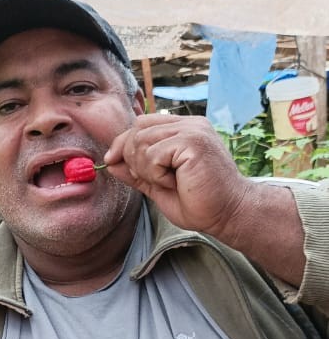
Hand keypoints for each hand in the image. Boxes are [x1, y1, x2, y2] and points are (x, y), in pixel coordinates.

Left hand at [104, 113, 250, 240]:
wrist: (228, 215)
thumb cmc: (200, 203)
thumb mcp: (158, 185)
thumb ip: (136, 171)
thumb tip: (110, 162)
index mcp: (184, 129)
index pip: (141, 123)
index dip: (123, 143)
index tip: (111, 161)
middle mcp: (189, 124)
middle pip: (137, 129)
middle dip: (133, 159)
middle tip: (155, 180)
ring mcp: (193, 130)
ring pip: (141, 142)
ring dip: (146, 169)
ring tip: (170, 182)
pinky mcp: (193, 142)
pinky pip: (153, 154)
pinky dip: (156, 174)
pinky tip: (176, 182)